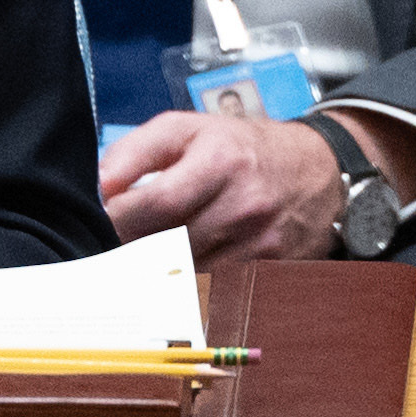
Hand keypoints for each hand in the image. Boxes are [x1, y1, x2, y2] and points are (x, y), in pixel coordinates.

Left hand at [98, 111, 350, 264]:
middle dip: (133, 247)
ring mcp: (262, 243)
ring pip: (189, 273)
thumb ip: (135, 152)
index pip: (156, 205)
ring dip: (160, 271)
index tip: (99, 222)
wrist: (317, 168)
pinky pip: (216, 288)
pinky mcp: (272, 270)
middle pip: (170, 245)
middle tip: (115, 243)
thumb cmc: (241, 147)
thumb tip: (98, 185)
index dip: (118, 218)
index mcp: (221, 161)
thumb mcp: (186, 128)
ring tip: (146, 255)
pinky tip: (180, 269)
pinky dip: (191, 284)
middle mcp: (245, 205)